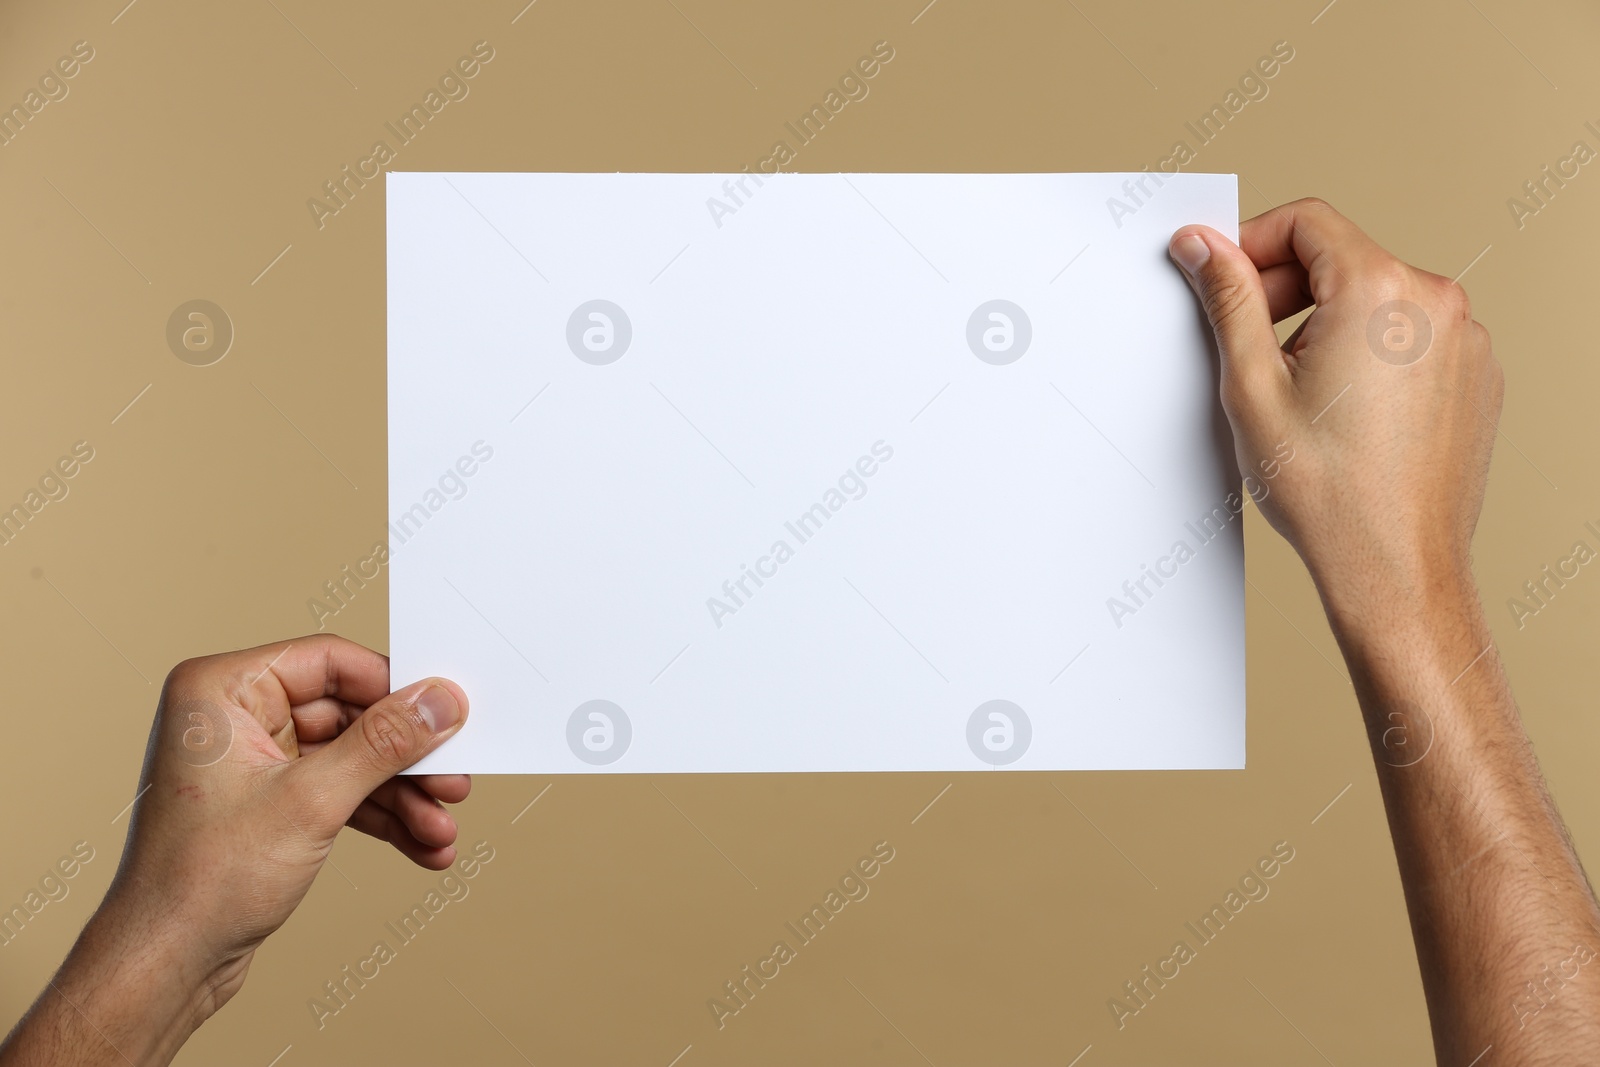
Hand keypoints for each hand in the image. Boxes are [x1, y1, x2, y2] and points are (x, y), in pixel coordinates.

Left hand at [0, 635, 471, 1064]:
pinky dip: (379, 817)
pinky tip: (420, 844)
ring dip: (400, 797)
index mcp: (220, 690)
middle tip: (451, 783)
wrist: (165, 964)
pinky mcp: (268, 802)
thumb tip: (438, 701)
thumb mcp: (310, 802)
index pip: (330, 663)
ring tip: (439, 830)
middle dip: (404, 761)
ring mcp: (252, 760)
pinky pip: (338, 792)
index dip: (394, 690)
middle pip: (349, 714)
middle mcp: (233, 716)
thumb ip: (383, 744)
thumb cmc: (201, 882)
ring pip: (350, 759)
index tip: (446, 714)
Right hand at [1168, 198, 1502, 614]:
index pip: (1307, 222)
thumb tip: (1204, 245)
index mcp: (1380, 292)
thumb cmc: (1328, 491)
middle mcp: (1436, 303)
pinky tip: (1341, 408)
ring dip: (1326, 323)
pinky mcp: (1476, 374)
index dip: (1251, 241)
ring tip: (1295, 390)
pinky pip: (1412, 337)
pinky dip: (1370, 353)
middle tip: (1246, 345)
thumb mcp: (1252, 384)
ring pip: (1376, 299)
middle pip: (1342, 259)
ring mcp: (1466, 340)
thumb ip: (1228, 299)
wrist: (1394, 566)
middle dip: (1285, 290)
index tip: (1222, 275)